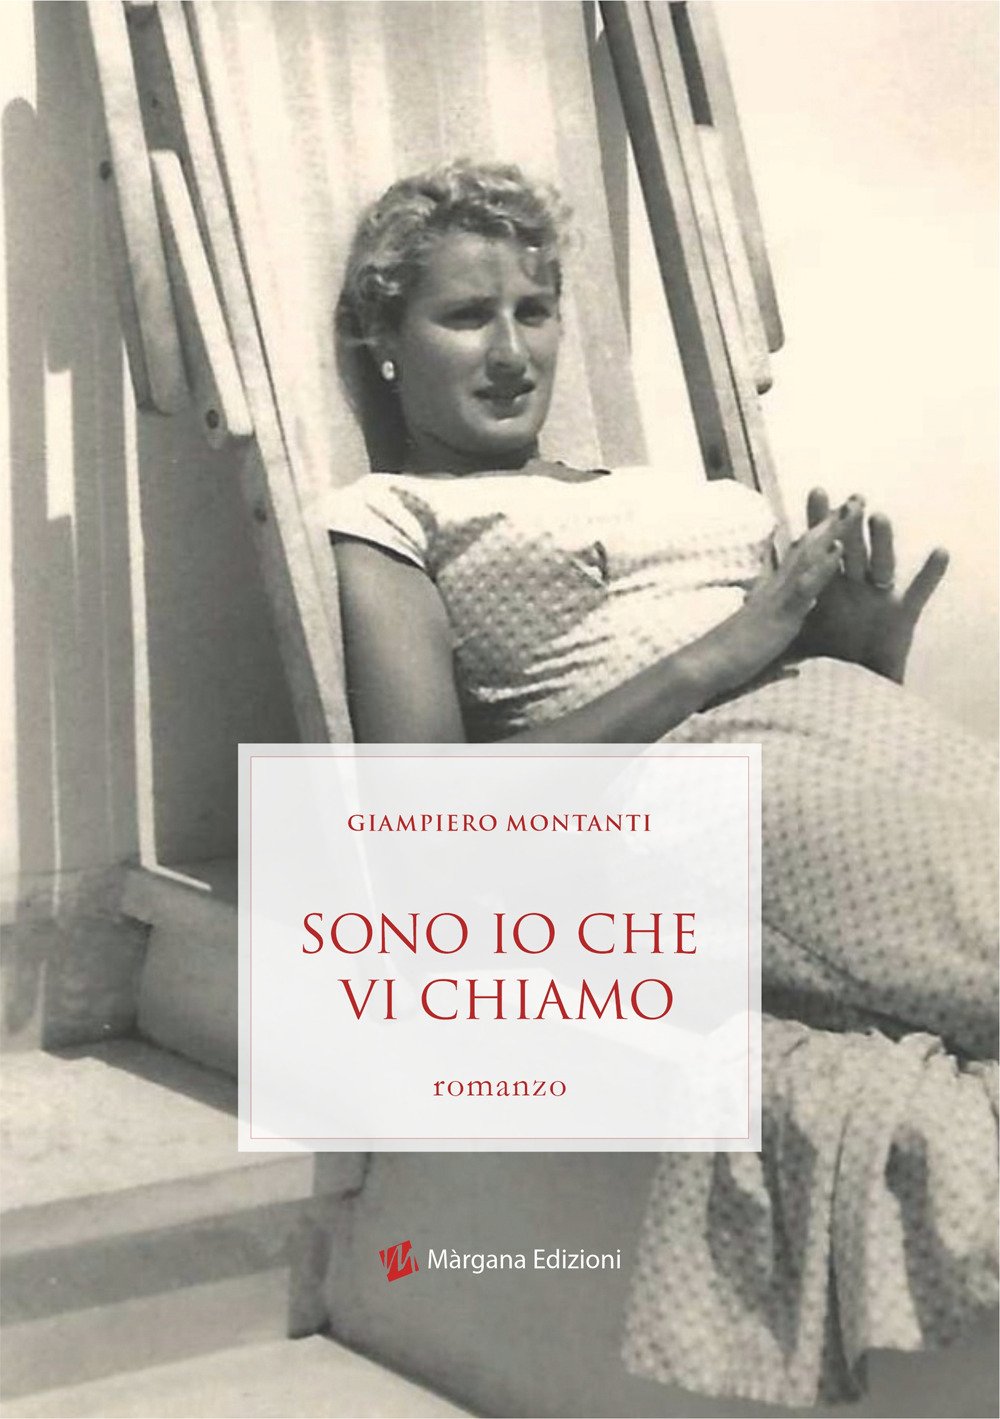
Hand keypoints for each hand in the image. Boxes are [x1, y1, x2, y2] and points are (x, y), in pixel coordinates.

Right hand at [702, 503, 848, 695]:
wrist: (704, 669)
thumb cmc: (729, 665)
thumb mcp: (763, 656)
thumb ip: (781, 654)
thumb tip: (795, 668)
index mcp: (773, 597)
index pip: (800, 561)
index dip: (821, 539)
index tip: (841, 519)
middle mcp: (775, 589)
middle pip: (808, 547)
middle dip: (833, 522)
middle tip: (858, 497)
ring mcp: (777, 597)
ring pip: (808, 556)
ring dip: (832, 530)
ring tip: (855, 507)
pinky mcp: (779, 612)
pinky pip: (804, 584)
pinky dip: (822, 565)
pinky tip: (839, 547)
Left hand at [794, 488, 948, 682]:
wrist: (860, 682)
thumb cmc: (831, 655)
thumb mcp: (800, 630)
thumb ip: (785, 609)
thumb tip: (752, 593)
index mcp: (832, 587)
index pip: (825, 550)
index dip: (819, 523)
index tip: (818, 490)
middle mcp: (857, 587)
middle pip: (853, 549)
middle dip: (850, 523)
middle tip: (852, 495)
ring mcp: (880, 598)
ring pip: (882, 563)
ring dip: (882, 540)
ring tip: (879, 517)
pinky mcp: (902, 616)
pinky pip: (918, 593)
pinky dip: (930, 574)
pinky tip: (940, 552)